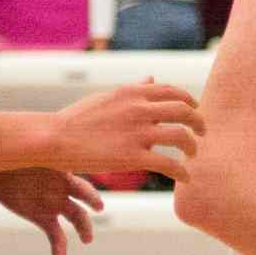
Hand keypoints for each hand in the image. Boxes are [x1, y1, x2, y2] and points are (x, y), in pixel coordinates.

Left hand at [0, 167, 105, 254]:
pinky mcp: (43, 219)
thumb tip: (35, 147)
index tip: (96, 205)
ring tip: (86, 240)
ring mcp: (55, 205)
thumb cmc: (12, 159)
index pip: (80, 186)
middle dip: (87, 216)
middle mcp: (63, 191)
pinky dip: (59, 251)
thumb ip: (33, 158)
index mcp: (62, 175)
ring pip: (75, 220)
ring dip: (83, 230)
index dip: (89, 196)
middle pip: (81, 205)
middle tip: (90, 226)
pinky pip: (56, 237)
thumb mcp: (23, 158)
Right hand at [45, 77, 198, 179]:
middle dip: (198, 122)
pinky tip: (185, 177)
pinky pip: (169, 164)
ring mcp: (137, 133)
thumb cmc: (76, 119)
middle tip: (202, 133)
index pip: (173, 92)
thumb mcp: (107, 97)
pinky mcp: (132, 157)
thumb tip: (151, 78)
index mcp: (133, 93)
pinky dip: (182, 172)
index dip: (189, 101)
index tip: (194, 111)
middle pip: (184, 111)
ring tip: (192, 155)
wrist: (53, 137)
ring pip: (182, 137)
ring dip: (192, 147)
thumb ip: (133, 90)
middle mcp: (139, 109)